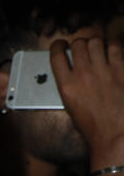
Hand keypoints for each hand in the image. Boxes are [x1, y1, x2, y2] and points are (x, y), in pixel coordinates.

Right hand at [50, 36, 123, 166]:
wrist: (115, 134)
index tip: (61, 45)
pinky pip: (114, 46)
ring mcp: (103, 70)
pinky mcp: (120, 69)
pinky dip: (112, 46)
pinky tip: (111, 52)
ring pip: (95, 41)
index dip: (58, 46)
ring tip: (98, 50)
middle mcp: (83, 74)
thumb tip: (70, 74)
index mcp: (67, 86)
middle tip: (83, 50)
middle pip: (78, 43)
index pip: (57, 55)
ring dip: (95, 43)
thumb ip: (69, 87)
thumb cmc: (94, 128)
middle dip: (79, 45)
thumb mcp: (72, 109)